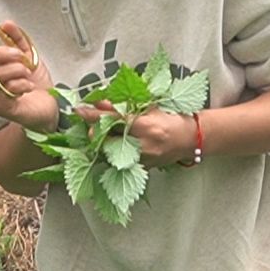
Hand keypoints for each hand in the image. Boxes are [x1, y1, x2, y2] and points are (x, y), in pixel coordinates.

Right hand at [0, 20, 57, 131]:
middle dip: (1, 53)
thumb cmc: (34, 82)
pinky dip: (22, 83)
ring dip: (18, 69)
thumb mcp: (27, 54)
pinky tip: (29, 86)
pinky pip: (8, 89)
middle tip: (19, 54)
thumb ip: (16, 38)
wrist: (48, 105)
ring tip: (28, 72)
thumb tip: (6, 24)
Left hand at [73, 101, 195, 165]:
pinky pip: (119, 162)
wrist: (191, 140)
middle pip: (106, 140)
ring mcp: (142, 160)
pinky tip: (116, 146)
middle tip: (94, 125)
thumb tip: (101, 102)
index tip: (78, 110)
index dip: (93, 115)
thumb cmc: (172, 119)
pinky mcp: (142, 169)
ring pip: (109, 153)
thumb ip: (125, 107)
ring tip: (105, 134)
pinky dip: (113, 153)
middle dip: (95, 132)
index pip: (113, 120)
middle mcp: (142, 145)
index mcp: (146, 126)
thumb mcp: (149, 108)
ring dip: (103, 143)